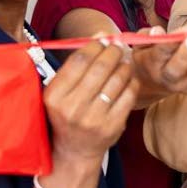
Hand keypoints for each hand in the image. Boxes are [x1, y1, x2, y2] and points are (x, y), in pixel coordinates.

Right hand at [43, 38, 139, 167]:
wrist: (75, 151)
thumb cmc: (67, 114)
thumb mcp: (59, 92)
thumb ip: (75, 66)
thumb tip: (100, 36)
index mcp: (55, 97)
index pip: (78, 61)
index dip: (94, 45)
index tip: (103, 38)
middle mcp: (72, 108)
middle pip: (99, 68)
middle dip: (113, 51)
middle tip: (118, 46)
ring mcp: (93, 119)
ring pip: (117, 79)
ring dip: (124, 65)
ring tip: (124, 61)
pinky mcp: (112, 126)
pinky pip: (128, 95)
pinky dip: (131, 81)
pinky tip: (128, 78)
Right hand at [132, 21, 186, 97]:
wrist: (152, 83)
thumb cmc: (149, 57)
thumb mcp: (141, 44)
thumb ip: (148, 36)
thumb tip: (158, 31)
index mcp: (153, 65)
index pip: (161, 53)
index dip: (173, 41)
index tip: (185, 29)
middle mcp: (169, 80)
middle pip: (180, 69)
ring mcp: (186, 87)